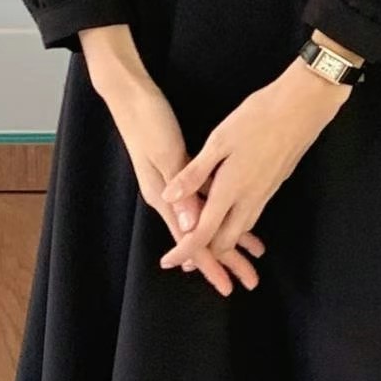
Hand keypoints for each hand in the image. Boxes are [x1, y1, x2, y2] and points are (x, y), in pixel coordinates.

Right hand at [98, 70, 265, 296]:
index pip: (191, 239)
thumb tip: (192, 223)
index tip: (227, 284)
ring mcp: (172, 185)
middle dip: (224, 259)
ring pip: (204, 221)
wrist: (130, 95)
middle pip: (200, 237)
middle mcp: (167, 196)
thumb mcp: (165, 153)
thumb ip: (181, 187)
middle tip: (247, 280)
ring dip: (226, 240)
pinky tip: (234, 218)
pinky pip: (203, 202)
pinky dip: (220, 214)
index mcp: (163, 195)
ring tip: (250, 256)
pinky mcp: (179, 171)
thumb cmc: (147, 120)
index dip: (210, 263)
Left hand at [158, 58, 351, 271]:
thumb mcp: (219, 140)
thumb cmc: (258, 118)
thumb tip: (168, 198)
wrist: (303, 107)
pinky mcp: (275, 184)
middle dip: (205, 254)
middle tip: (185, 252)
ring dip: (222, 240)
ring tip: (203, 237)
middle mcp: (250, 199)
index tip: (168, 261)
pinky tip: (227, 211)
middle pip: (226, 242)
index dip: (184, 250)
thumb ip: (194, 173)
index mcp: (231, 189)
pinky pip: (251, 215)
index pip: (204, 234)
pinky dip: (236, 224)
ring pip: (241, 229)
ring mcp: (266, 193)